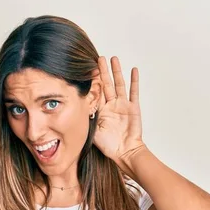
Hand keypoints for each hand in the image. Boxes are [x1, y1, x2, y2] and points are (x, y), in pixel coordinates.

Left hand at [92, 56, 146, 174]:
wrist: (124, 152)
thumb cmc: (109, 145)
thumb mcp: (92, 130)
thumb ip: (86, 118)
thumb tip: (75, 108)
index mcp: (101, 110)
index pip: (96, 92)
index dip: (92, 81)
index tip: (86, 69)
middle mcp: (111, 105)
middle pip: (106, 84)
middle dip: (102, 71)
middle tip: (98, 58)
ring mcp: (123, 105)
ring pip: (119, 84)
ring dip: (116, 72)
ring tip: (113, 59)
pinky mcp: (133, 107)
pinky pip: (133, 92)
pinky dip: (134, 81)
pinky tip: (133, 70)